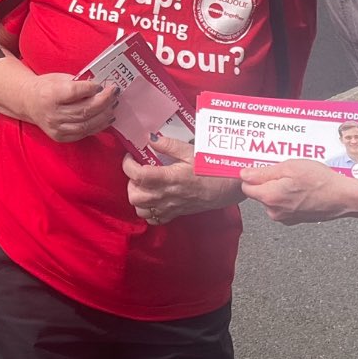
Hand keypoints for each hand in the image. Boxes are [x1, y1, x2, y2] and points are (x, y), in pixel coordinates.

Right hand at [26, 74, 117, 142]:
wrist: (29, 102)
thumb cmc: (46, 87)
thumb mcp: (59, 78)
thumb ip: (78, 83)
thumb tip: (101, 86)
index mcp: (50, 95)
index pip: (74, 92)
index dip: (91, 88)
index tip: (102, 84)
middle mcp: (52, 114)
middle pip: (84, 110)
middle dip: (104, 101)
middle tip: (114, 93)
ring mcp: (56, 128)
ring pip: (86, 124)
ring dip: (104, 115)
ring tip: (114, 105)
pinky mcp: (60, 137)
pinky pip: (84, 133)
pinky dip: (98, 126)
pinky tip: (107, 118)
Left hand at [123, 135, 243, 224]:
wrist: (229, 187)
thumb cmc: (211, 168)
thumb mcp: (191, 151)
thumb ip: (168, 145)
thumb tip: (150, 138)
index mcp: (170, 178)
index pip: (139, 175)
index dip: (128, 165)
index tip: (131, 156)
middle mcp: (167, 196)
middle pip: (135, 197)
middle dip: (130, 183)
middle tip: (137, 170)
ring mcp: (170, 207)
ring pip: (141, 210)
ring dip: (137, 197)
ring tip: (143, 184)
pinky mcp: (176, 214)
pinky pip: (154, 220)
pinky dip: (147, 210)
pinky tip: (152, 198)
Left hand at [240, 159, 357, 224]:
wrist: (343, 197)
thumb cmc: (320, 181)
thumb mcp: (289, 167)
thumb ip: (263, 172)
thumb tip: (244, 174)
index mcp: (270, 197)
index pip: (245, 186)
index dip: (252, 174)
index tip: (260, 166)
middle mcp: (274, 211)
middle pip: (259, 192)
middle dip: (267, 180)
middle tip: (284, 170)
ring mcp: (284, 217)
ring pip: (271, 198)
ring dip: (278, 187)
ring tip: (295, 178)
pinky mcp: (294, 219)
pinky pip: (283, 204)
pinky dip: (288, 196)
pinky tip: (301, 188)